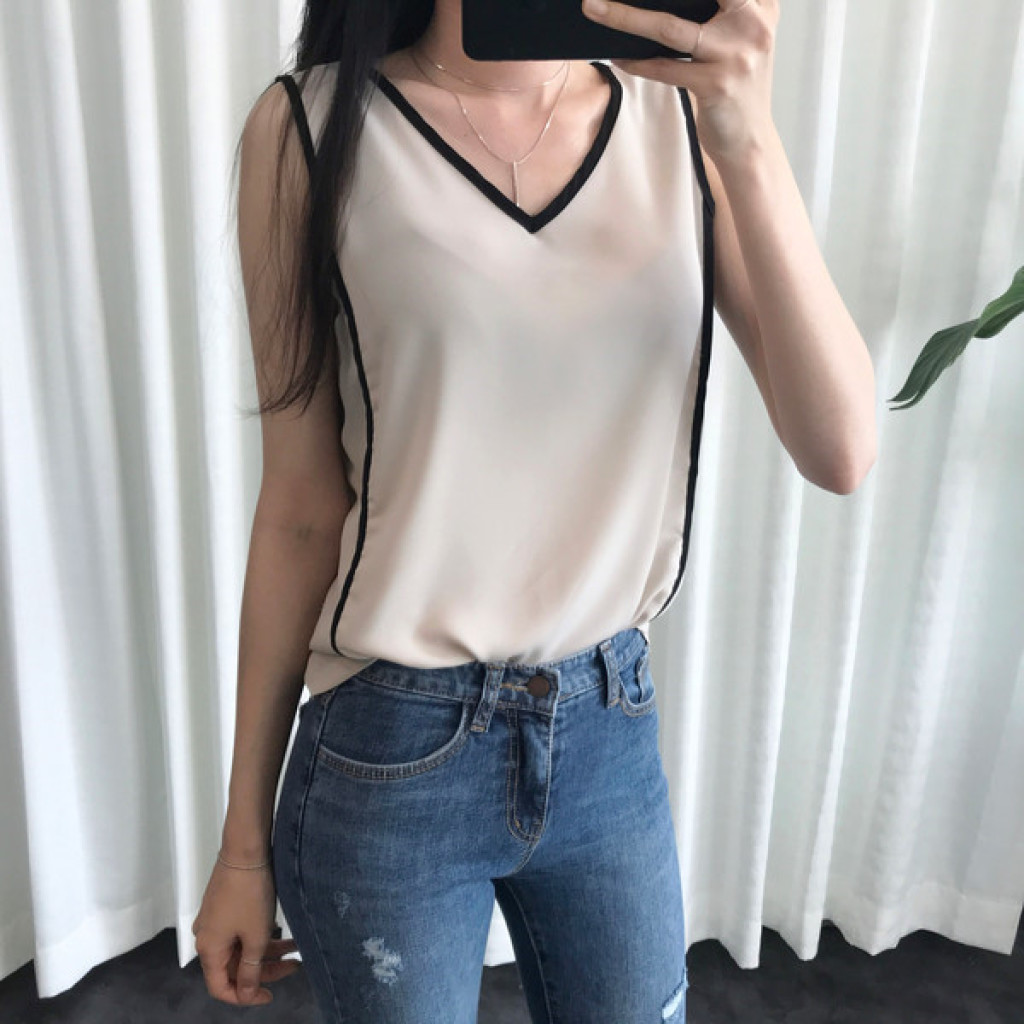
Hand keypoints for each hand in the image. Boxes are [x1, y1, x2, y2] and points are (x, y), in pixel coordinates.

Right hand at [191, 858, 299, 1005]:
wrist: (246, 849)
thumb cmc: (249, 891)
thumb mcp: (256, 937)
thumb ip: (250, 969)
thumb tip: (247, 993)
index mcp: (208, 949)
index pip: (220, 987)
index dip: (245, 996)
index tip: (269, 995)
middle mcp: (207, 936)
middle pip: (233, 966)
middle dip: (264, 970)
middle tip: (292, 968)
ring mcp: (215, 919)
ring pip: (241, 947)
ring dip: (268, 951)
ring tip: (295, 948)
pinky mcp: (225, 905)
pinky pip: (242, 929)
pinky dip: (261, 935)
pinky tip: (284, 932)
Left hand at [581, 0, 779, 164]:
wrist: (750, 140)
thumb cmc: (736, 85)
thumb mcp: (739, 38)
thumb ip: (718, 11)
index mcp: (760, 4)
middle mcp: (753, 24)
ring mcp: (734, 55)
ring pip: (669, 29)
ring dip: (625, 18)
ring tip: (596, 8)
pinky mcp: (716, 85)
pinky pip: (665, 69)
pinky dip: (637, 63)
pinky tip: (618, 57)